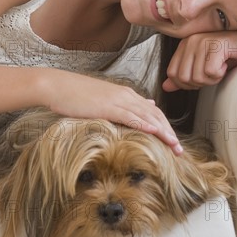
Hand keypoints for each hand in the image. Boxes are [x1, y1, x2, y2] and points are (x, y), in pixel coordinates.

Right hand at [41, 70, 183, 154]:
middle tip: (180, 150)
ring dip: (163, 132)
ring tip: (174, 146)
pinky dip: (144, 124)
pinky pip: (130, 116)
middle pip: (155, 115)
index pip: (153, 111)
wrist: (57, 86)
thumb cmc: (76, 95)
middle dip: (170, 133)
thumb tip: (146, 104)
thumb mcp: (104, 98)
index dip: (166, 127)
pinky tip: (154, 133)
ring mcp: (117, 100)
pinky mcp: (107, 107)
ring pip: (147, 116)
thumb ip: (125, 103)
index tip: (173, 143)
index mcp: (126, 94)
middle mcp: (126, 96)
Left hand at [162, 29, 236, 91]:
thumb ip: (184, 76)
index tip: (202, 77)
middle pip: (183, 78)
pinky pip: (211, 73)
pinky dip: (220, 74)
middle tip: (213, 72)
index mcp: (184, 45)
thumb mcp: (203, 68)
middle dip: (200, 83)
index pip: (172, 74)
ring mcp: (202, 41)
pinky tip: (226, 63)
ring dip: (212, 79)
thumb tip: (166, 87)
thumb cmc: (229, 56)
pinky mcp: (216, 45)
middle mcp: (190, 41)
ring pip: (197, 77)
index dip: (187, 83)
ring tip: (220, 67)